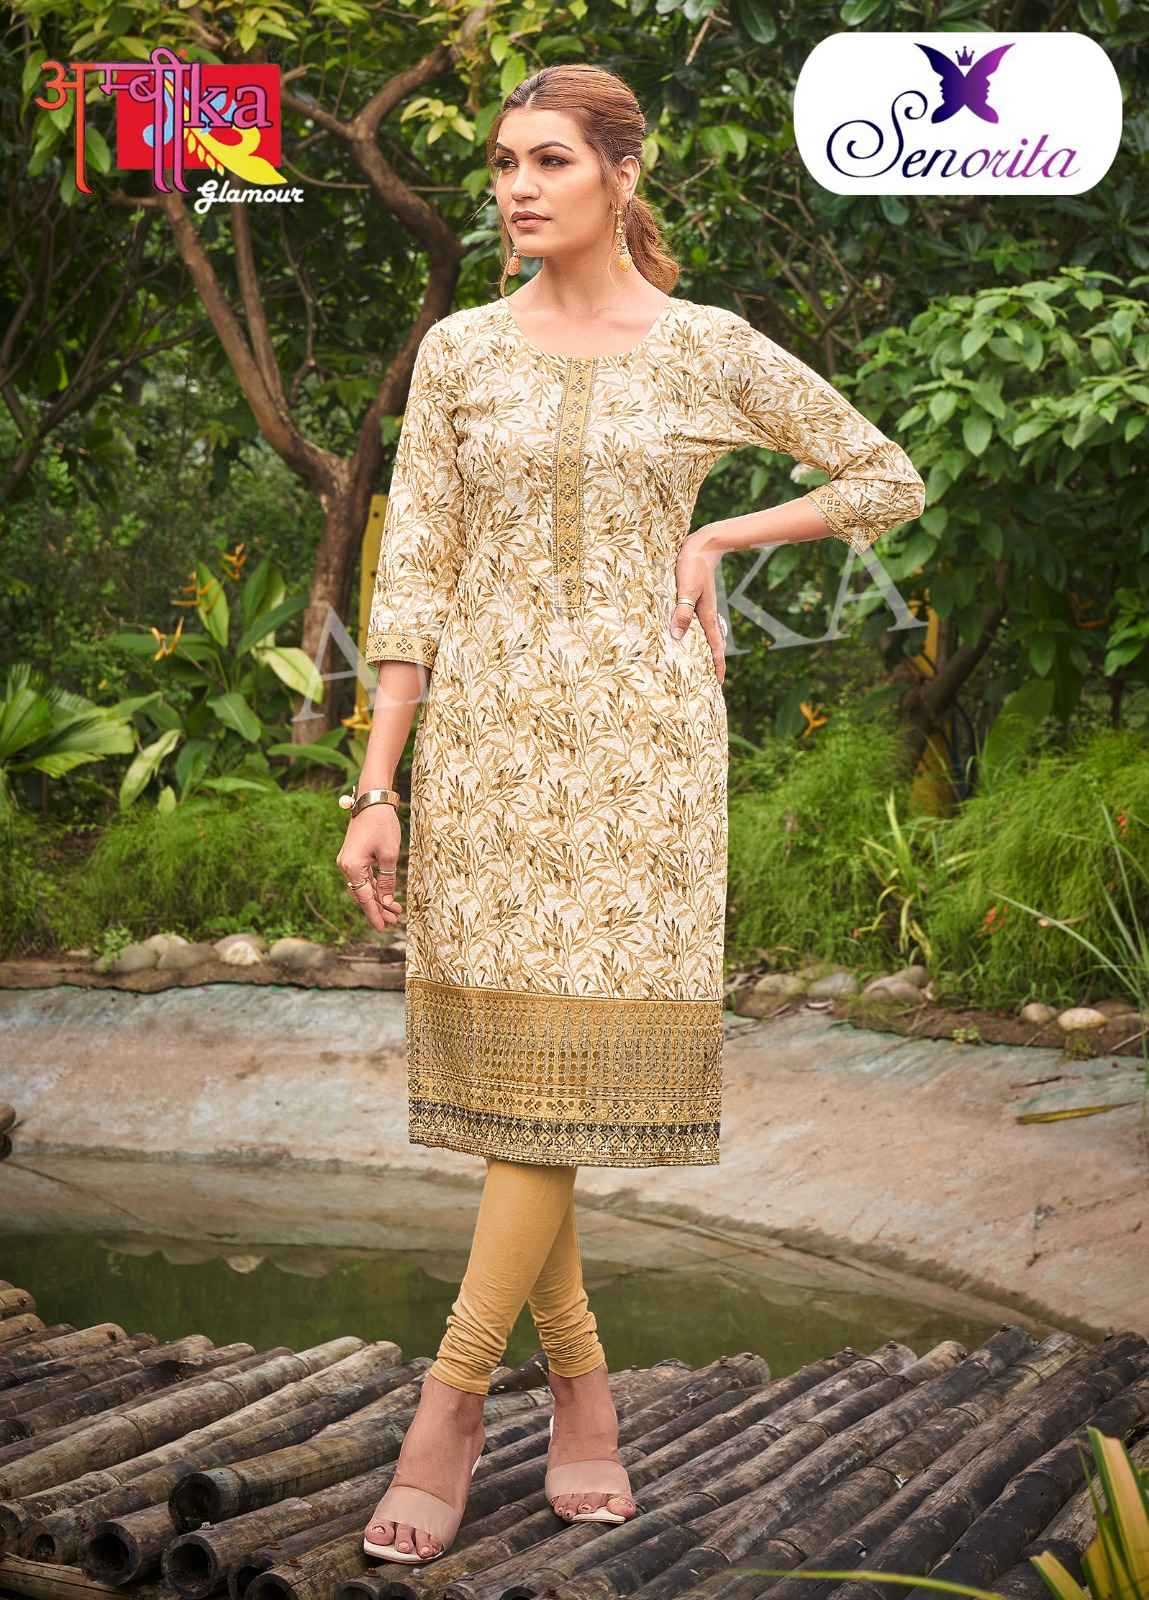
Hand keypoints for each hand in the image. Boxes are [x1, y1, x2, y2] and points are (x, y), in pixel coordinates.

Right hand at [336, 804, 403, 934]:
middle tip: (394, 921)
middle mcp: (346, 866)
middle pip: (362, 895)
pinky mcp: (353, 857)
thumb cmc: (382, 825)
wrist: (372, 801)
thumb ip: (387, 880)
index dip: (375, 914)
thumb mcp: (389, 855)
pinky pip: (363, 878)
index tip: (384, 928)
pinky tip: (385, 896)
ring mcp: (348, 862)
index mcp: (352, 867)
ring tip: (394, 911)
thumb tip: (387, 900)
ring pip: (363, 887)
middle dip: (378, 909)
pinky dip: (375, 887)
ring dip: (378, 899)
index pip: (365, 898)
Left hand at [671, 529, 726, 685]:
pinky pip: (695, 623)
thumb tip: (678, 637)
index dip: (716, 665)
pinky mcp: (694, 599)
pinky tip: (685, 635)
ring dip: (702, 649)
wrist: (702, 545)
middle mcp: (706, 614)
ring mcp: (701, 607)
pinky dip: (693, 634)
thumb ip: (682, 612)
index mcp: (706, 616)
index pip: (714, 647)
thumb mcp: (686, 589)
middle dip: (711, 662)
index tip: (718, 683)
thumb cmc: (693, 566)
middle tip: (709, 680)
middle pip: (711, 644)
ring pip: (703, 634)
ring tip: (697, 663)